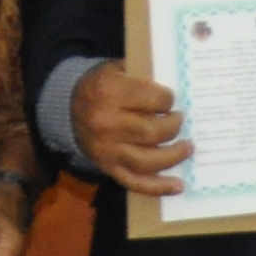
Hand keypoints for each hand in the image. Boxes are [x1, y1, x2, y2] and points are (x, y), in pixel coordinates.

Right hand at [77, 61, 190, 197]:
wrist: (68, 107)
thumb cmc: (101, 85)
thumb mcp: (118, 68)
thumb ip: (144, 75)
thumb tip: (178, 86)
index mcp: (110, 92)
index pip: (153, 99)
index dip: (168, 100)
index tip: (171, 100)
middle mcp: (106, 123)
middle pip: (151, 132)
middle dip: (173, 127)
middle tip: (179, 120)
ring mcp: (106, 150)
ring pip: (147, 161)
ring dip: (173, 156)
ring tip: (187, 147)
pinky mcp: (107, 167)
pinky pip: (134, 182)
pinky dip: (157, 187)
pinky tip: (177, 186)